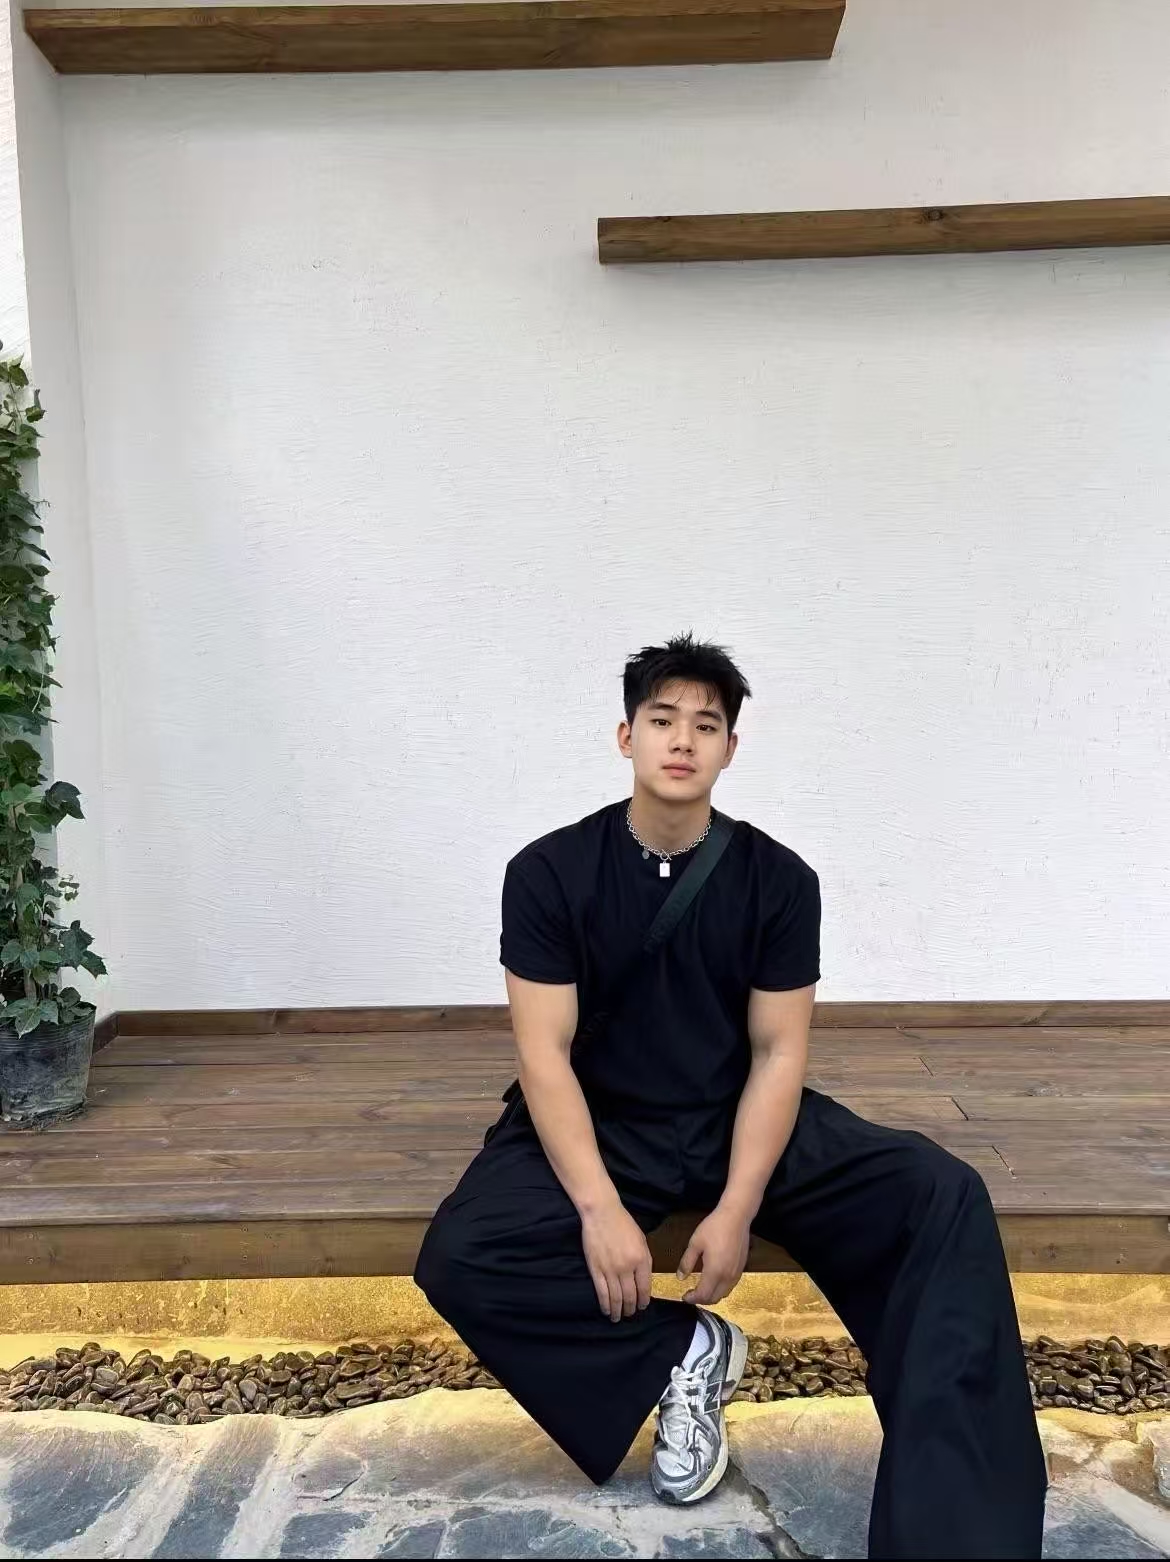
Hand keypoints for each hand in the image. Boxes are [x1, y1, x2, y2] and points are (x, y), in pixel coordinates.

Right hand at [580, 1200, 653, 1321]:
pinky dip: (605, 1304)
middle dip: (631, 1308)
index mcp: (641, 1259)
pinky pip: (601, 1292)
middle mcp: (626, 1267)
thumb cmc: (624, 1224)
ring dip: (618, 1310)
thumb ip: (645, 1260)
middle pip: (630, 1296)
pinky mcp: (595, 1270)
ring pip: (616, 1298)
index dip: (644, 1300)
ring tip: (618, 1317)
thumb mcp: (641, 1240)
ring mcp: (610, 1270)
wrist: (602, 1213)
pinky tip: (607, 1310)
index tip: (643, 1306)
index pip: (644, 1288)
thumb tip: (645, 1280)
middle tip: (630, 1314)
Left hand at [676, 1208, 750, 1304]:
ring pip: (724, 1294)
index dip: (692, 1299)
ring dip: (711, 1295)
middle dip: (701, 1299)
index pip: (703, 1295)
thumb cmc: (714, 1227)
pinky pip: (730, 1286)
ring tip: (701, 1287)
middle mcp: (728, 1277)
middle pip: (714, 1299)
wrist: (736, 1217)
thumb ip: (687, 1262)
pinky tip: (713, 1279)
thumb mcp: (695, 1243)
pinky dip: (720, 1288)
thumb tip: (680, 1277)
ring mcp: (736, 1273)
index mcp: (715, 1272)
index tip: (684, 1296)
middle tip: (691, 1293)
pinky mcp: (741, 1268)